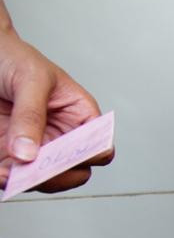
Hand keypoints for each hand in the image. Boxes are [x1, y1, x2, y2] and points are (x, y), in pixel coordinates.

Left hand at [0, 0, 111, 191]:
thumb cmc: (13, 57)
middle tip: (37, 169)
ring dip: (28, 181)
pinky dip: (7, 179)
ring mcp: (36, 147)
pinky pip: (14, 176)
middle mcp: (62, 136)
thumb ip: (31, 114)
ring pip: (43, 180)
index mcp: (80, 116)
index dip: (91, 156)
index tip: (68, 155)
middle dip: (57, 175)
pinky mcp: (10, 154)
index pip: (99, 147)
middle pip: (74, 171)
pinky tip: (1, 173)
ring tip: (9, 174)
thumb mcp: (30, 78)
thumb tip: (29, 151)